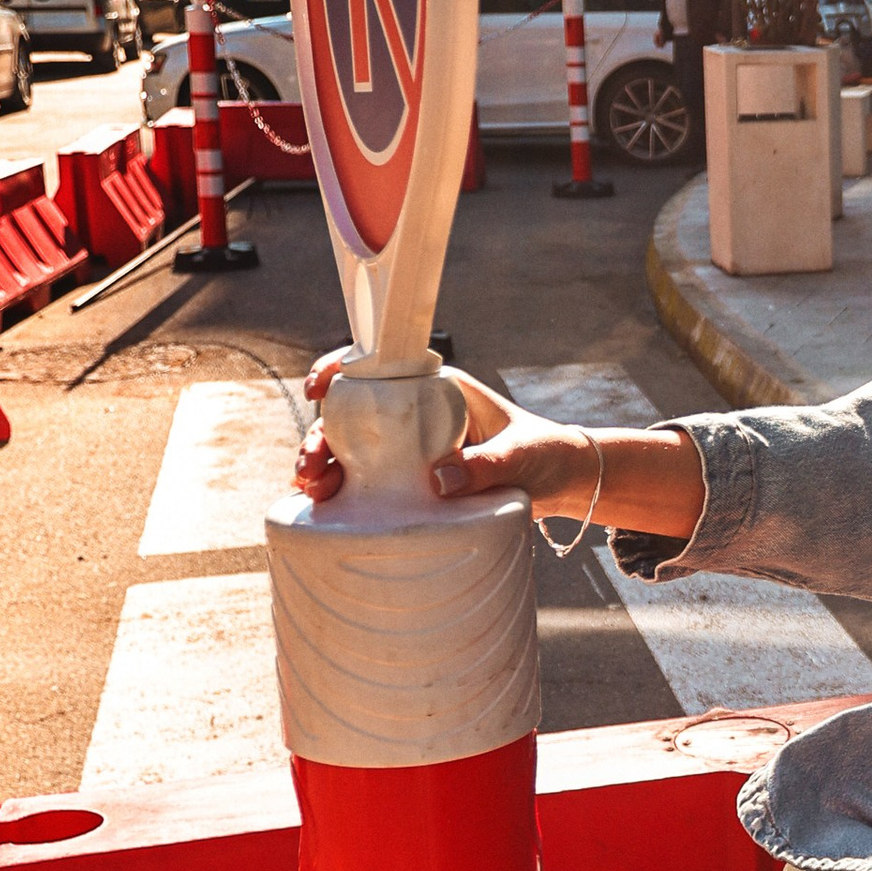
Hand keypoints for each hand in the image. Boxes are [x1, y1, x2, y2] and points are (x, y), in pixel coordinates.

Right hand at [291, 354, 601, 517]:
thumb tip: (440, 479)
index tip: (319, 386)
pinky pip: (370, 478)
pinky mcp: (412, 477)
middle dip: (321, 435)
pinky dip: (343, 488)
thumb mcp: (521, 457)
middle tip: (309, 467)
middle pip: (354, 413)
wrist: (562, 483)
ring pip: (354, 447)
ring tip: (310, 489)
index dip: (341, 368)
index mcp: (439, 387)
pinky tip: (323, 505)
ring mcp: (411, 445)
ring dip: (324, 464)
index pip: (380, 365)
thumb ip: (487, 465)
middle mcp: (417, 411)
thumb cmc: (544, 455)